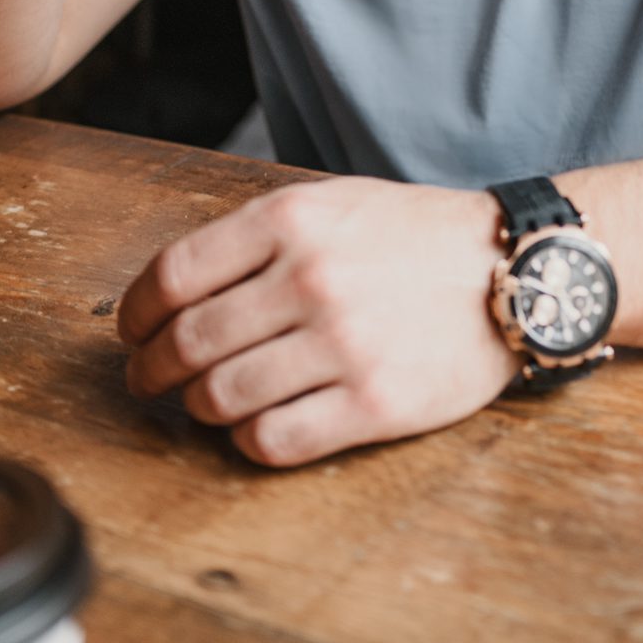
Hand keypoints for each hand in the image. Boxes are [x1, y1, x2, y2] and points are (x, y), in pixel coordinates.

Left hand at [118, 177, 517, 466]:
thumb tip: (173, 290)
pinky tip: (255, 425)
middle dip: (150, 370)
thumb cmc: (413, 237)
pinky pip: (272, 439)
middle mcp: (309, 278)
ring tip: (203, 403)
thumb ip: (257, 237)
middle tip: (147, 380)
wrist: (510, 269)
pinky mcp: (371, 402)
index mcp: (292, 218)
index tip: (132, 331)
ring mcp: (341, 343)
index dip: (136, 312)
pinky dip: (246, 440)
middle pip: (187, 342)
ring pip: (219, 397)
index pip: (173, 275)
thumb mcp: (332, 202)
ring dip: (197, 407)